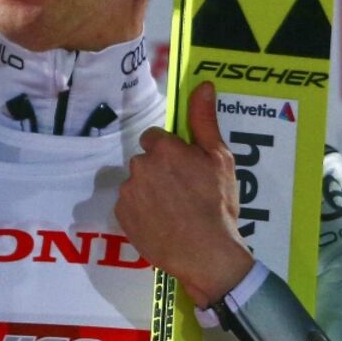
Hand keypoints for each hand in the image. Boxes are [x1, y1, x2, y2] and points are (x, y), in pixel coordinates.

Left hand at [114, 81, 254, 307]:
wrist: (207, 254)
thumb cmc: (218, 205)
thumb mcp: (220, 159)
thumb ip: (205, 120)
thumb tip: (203, 85)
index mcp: (162, 149)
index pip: (155, 139)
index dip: (171, 153)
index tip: (185, 170)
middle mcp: (139, 166)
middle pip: (146, 161)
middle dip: (160, 172)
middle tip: (183, 192)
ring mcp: (128, 192)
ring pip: (137, 183)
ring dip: (150, 191)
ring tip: (174, 211)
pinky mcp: (122, 216)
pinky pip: (130, 206)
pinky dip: (142, 212)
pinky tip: (162, 222)